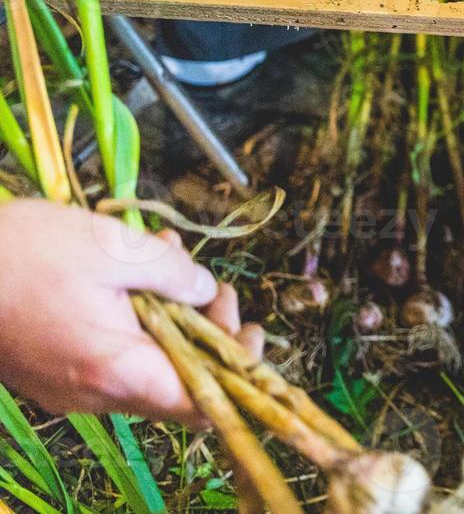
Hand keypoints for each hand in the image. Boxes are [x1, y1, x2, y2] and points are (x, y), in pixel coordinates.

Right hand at [0, 200, 263, 426]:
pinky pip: (110, 359)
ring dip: (170, 321)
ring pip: (145, 367)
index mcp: (118, 370)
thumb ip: (176, 274)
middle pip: (177, 384)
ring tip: (166, 264)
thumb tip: (208, 293)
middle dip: (206, 334)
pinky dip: (135, 325)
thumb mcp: (116, 247)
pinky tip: (131, 277)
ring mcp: (68, 389)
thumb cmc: (25, 253)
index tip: (251, 331)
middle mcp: (94, 395)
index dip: (238, 373)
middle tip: (207, 287)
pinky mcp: (50, 374)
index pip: (201, 403)